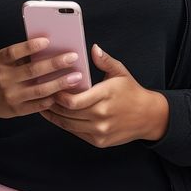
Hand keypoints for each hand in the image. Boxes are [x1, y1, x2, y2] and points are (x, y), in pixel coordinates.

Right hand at [0, 36, 84, 119]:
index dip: (30, 46)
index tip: (48, 40)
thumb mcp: (6, 61)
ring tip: (76, 77)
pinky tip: (66, 93)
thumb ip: (24, 56)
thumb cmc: (2, 72)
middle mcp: (4, 78)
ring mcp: (10, 96)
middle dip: (54, 63)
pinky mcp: (17, 110)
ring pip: (39, 89)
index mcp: (0, 61)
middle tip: (73, 57)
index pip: (14, 52)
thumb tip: (53, 47)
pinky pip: (38, 105)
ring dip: (59, 83)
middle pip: (32, 70)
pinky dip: (53, 99)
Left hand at [39, 43, 167, 146]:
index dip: (58, 96)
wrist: (149, 117)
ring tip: (44, 106)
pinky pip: (76, 133)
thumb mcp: (121, 72)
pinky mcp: (99, 141)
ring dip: (54, 116)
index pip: (73, 101)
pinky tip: (58, 116)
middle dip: (52, 104)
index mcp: (105, 97)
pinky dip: (65, 124)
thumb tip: (93, 48)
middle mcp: (101, 116)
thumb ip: (105, 61)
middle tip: (41, 95)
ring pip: (68, 125)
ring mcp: (100, 131)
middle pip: (67, 113)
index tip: (50, 87)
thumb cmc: (131, 91)